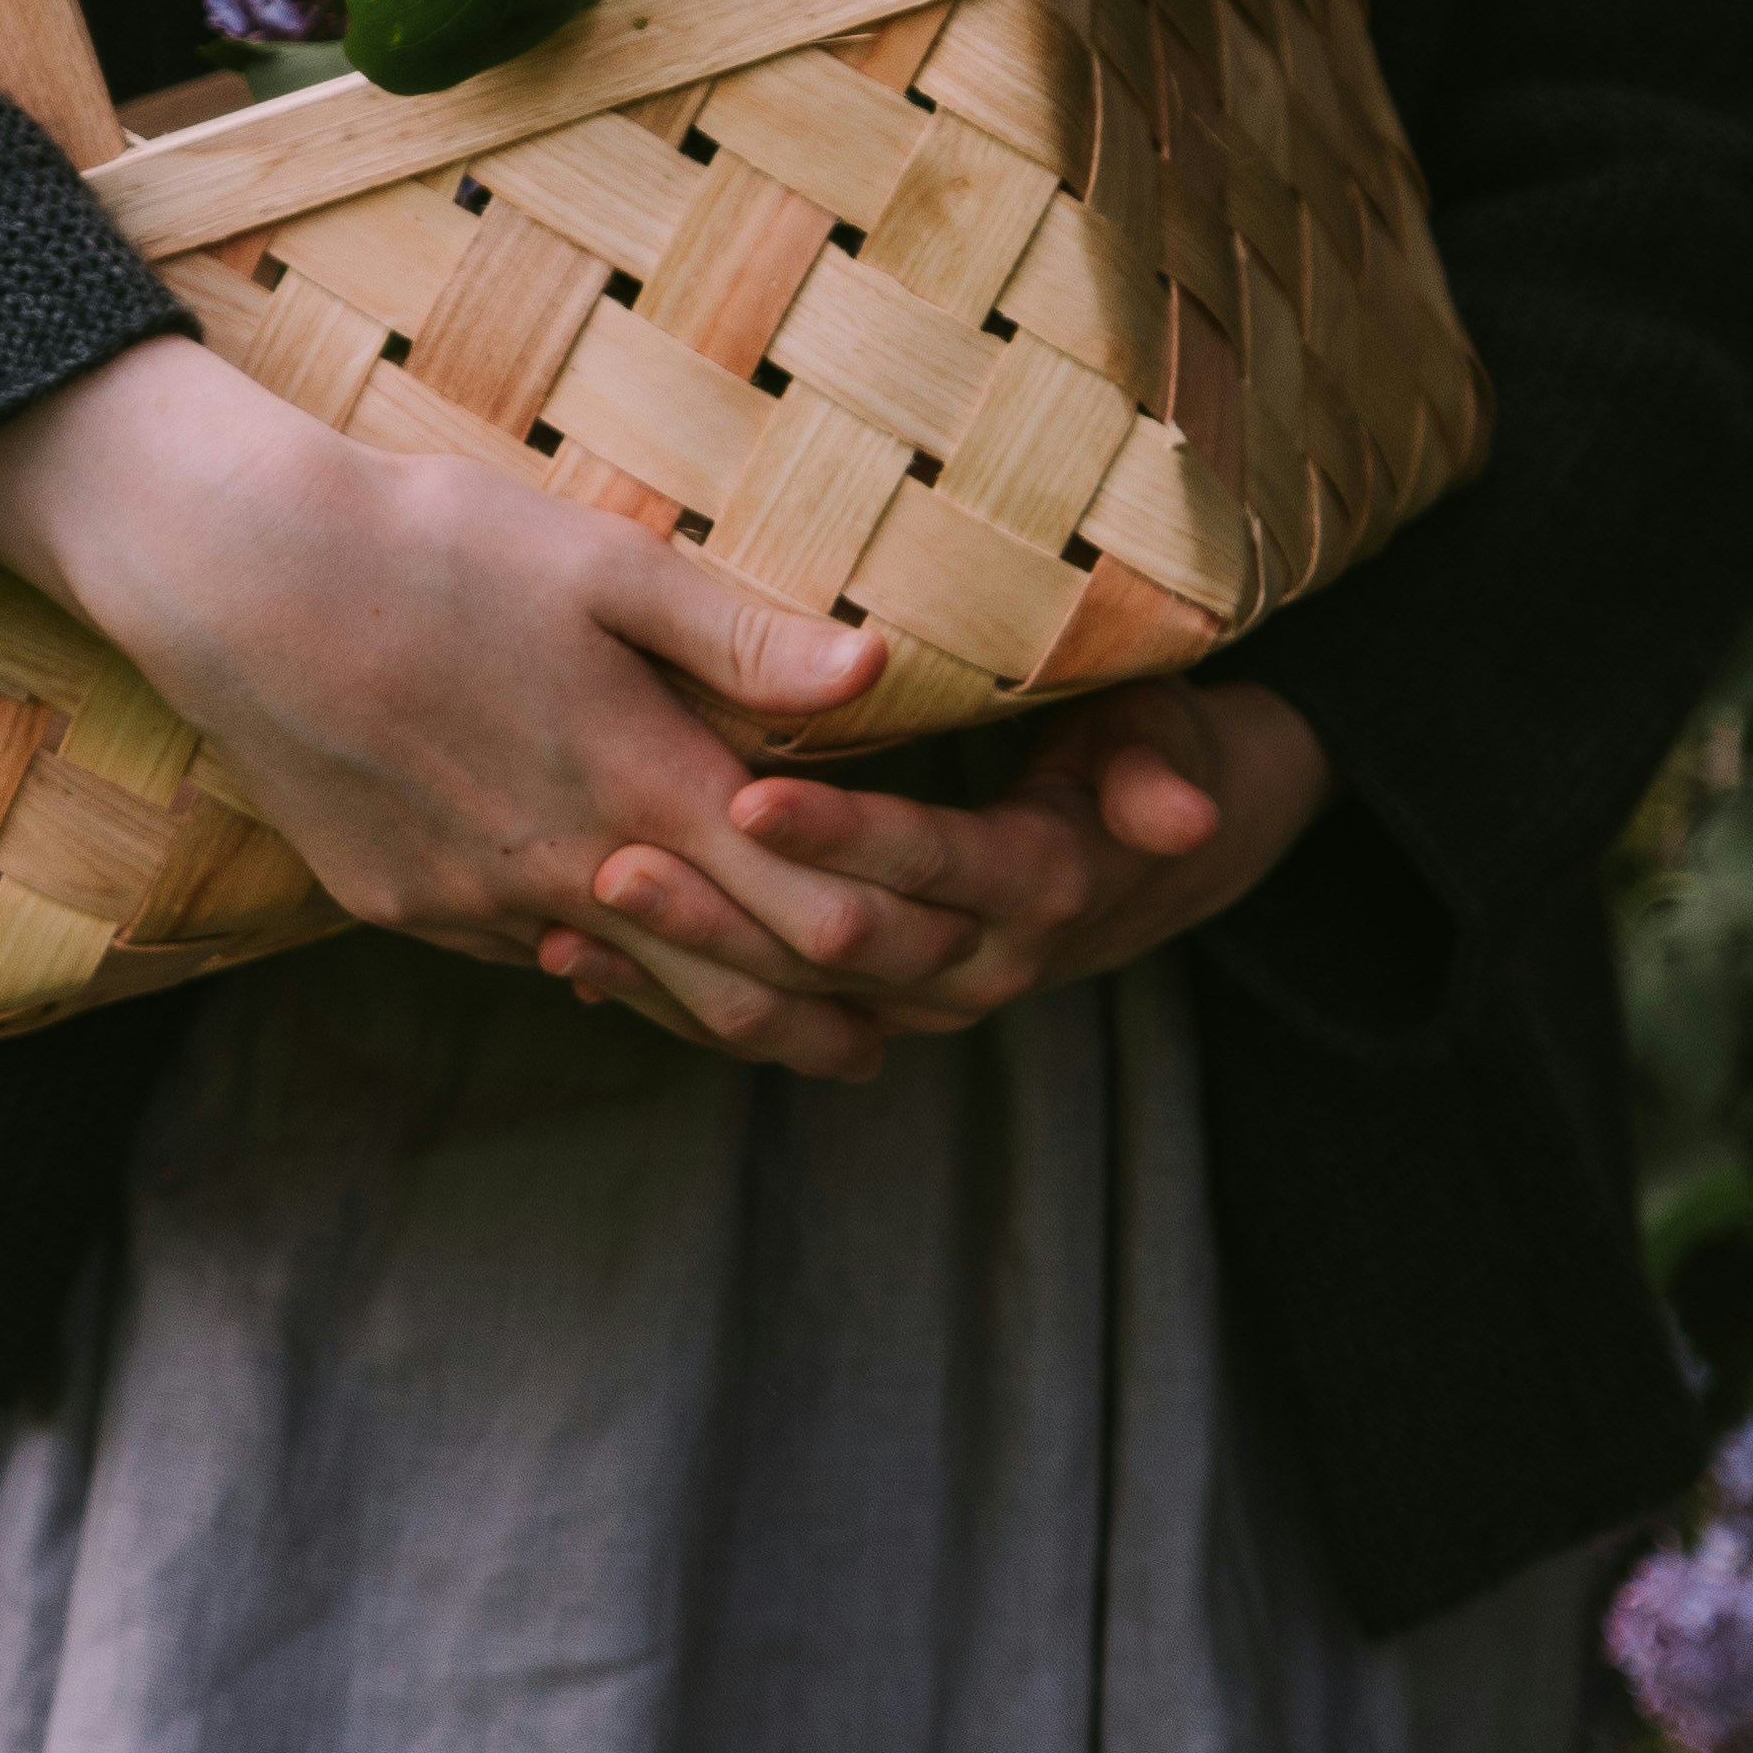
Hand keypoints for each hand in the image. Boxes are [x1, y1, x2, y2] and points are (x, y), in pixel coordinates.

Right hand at [0, 341, 956, 1077]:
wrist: (231, 574)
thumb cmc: (431, 541)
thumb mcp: (601, 561)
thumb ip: (741, 636)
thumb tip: (881, 673)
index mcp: (638, 782)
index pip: (803, 914)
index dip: (888, 954)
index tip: (952, 971)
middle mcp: (564, 870)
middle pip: (726, 989)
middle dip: (821, 1019)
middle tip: (893, 1041)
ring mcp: (472, 902)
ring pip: (626, 987)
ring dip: (712, 1008)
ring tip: (790, 1027)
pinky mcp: (396, 904)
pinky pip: (527, 956)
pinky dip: (597, 964)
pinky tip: (626, 951)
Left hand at [557, 673, 1332, 1040]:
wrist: (1144, 861)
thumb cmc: (1140, 750)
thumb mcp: (1166, 738)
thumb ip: (1159, 768)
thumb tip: (1182, 815)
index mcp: (1038, 885)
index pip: (929, 865)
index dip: (844, 835)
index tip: (750, 794)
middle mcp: (974, 963)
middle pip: (839, 951)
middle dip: (725, 912)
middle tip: (617, 865)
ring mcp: (916, 998)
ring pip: (788, 1000)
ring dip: (678, 967)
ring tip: (570, 922)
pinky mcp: (866, 1006)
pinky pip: (766, 1014)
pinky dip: (674, 994)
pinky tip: (577, 964)